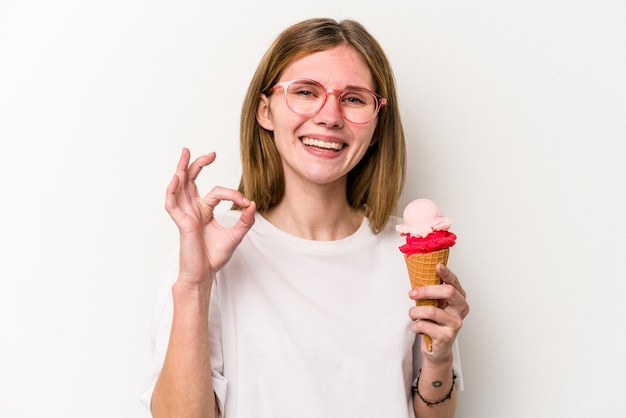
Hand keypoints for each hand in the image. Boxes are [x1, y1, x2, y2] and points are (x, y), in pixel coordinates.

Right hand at [165, 148, 255, 287]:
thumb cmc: (214, 256)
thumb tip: (252, 204)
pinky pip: (172, 203)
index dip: (233, 194)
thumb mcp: (236, 235)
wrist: (204, 274)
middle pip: (192, 181)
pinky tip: (177, 178)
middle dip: (198, 165)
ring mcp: (185, 214)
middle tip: (210, 153)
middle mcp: (193, 209)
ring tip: (185, 153)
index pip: (217, 192)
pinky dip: (172, 190)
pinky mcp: (181, 222)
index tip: (246, 202)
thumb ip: (245, 221)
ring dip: (182, 169)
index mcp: (204, 211)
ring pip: (180, 187)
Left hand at [408, 264, 468, 360]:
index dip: (447, 273)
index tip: (437, 265)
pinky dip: (416, 326)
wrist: (438, 349)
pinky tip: (419, 328)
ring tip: (413, 314)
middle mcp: (461, 310)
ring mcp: (455, 324)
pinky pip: (424, 325)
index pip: (454, 282)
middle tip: (412, 293)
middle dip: (426, 290)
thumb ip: (432, 292)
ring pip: (431, 311)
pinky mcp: (446, 336)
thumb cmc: (435, 323)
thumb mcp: (436, 305)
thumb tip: (419, 273)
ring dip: (416, 312)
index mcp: (459, 298)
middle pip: (447, 292)